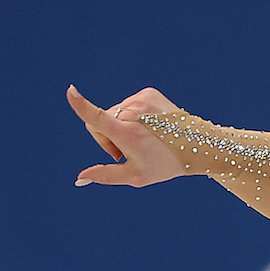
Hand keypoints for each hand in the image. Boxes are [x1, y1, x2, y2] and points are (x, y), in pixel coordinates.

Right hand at [67, 84, 186, 187]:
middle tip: (127, 152)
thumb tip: (80, 178)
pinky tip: (150, 128)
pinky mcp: (148, 93)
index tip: (71, 92)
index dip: (81, 106)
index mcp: (128, 134)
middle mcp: (134, 113)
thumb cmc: (165, 165)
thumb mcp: (136, 176)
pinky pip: (128, 104)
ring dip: (121, 127)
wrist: (198, 146)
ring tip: (143, 140)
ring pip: (114, 113)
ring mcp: (142, 100)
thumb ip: (105, 176)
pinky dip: (133, 116)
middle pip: (100, 122)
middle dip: (107, 137)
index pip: (99, 118)